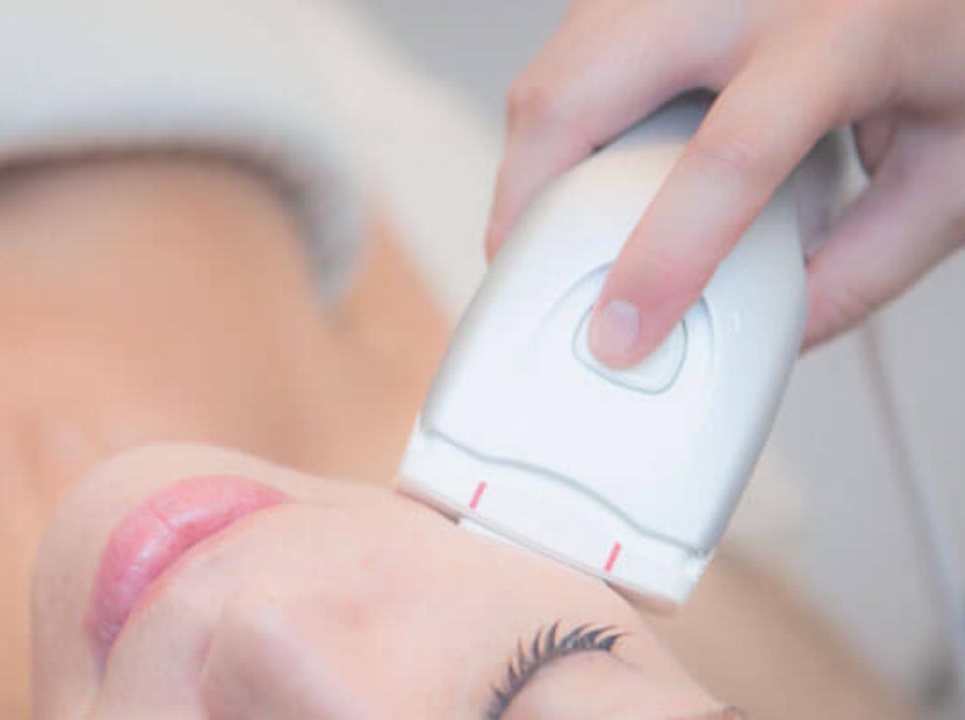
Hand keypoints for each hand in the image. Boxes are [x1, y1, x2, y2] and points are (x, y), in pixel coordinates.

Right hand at [488, 0, 964, 366]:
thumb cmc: (961, 32)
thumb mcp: (953, 166)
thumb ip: (868, 262)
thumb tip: (770, 334)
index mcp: (843, 29)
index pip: (727, 156)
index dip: (662, 258)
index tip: (622, 332)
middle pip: (579, 90)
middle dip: (527, 200)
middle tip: (524, 276)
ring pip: (556, 63)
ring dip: (534, 157)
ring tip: (551, 231)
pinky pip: (573, 45)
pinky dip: (560, 116)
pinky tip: (585, 161)